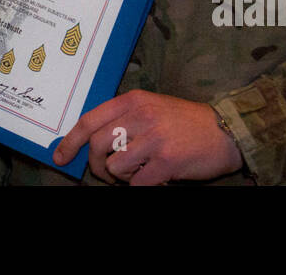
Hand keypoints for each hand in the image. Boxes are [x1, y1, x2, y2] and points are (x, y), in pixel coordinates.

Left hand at [52, 90, 242, 184]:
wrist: (225, 131)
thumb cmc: (185, 122)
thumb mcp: (152, 108)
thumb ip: (124, 119)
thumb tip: (91, 142)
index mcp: (133, 100)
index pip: (89, 120)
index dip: (70, 141)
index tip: (60, 156)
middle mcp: (141, 115)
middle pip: (96, 145)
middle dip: (96, 165)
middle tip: (108, 174)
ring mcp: (154, 138)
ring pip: (114, 167)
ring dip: (121, 177)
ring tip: (137, 172)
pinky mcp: (167, 161)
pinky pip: (136, 183)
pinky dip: (139, 186)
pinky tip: (153, 178)